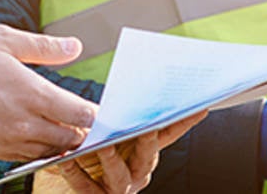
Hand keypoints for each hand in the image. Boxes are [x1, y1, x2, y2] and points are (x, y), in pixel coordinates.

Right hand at [0, 24, 96, 159]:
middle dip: (81, 131)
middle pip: (70, 140)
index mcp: (31, 93)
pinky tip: (32, 134)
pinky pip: (25, 158)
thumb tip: (75, 46)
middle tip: (84, 121)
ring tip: (61, 128)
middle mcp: (23, 124)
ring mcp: (7, 142)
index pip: (80, 114)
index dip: (94, 113)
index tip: (96, 108)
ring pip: (49, 152)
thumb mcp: (2, 39)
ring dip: (60, 143)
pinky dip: (36, 150)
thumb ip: (43, 47)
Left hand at [35, 112, 207, 192]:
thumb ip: (122, 115)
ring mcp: (119, 188)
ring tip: (104, 144)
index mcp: (145, 153)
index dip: (184, 122)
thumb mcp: (113, 131)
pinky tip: (65, 159)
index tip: (201, 106)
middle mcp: (138, 172)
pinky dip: (75, 172)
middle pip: (147, 155)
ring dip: (111, 159)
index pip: (168, 133)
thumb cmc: (95, 150)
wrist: (76, 188)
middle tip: (146, 126)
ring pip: (119, 175)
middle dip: (148, 140)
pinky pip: (86, 186)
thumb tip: (133, 83)